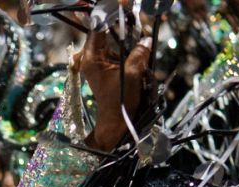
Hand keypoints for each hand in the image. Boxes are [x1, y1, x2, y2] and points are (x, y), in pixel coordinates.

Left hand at [76, 6, 154, 150]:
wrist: (117, 123)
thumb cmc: (121, 101)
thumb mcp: (132, 73)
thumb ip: (139, 53)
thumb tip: (146, 39)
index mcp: (91, 57)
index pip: (98, 27)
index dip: (110, 13)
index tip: (123, 4)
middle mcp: (91, 58)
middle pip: (105, 31)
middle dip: (120, 23)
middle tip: (133, 12)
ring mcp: (98, 63)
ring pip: (112, 40)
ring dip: (125, 34)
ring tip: (139, 27)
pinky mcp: (106, 68)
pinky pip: (116, 50)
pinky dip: (127, 45)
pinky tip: (139, 42)